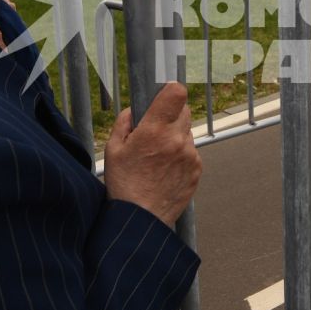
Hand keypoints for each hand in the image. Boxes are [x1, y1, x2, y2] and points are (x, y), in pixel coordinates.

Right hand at [104, 82, 201, 228]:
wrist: (141, 219)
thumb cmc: (124, 185)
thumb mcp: (113, 149)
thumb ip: (124, 122)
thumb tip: (134, 110)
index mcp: (154, 130)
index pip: (177, 93)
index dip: (171, 90)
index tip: (165, 93)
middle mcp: (177, 140)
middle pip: (184, 110)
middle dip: (170, 115)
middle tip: (155, 130)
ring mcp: (190, 155)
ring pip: (187, 133)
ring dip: (175, 137)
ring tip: (158, 156)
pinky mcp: (197, 169)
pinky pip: (191, 152)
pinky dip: (181, 155)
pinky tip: (165, 169)